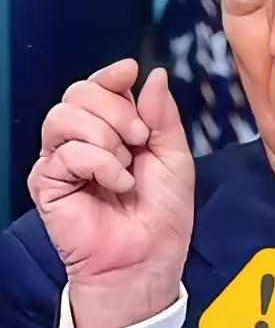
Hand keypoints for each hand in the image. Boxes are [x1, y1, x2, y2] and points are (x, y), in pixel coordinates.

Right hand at [27, 59, 194, 327]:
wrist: (149, 256)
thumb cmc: (163, 210)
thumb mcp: (174, 154)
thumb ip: (161, 114)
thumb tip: (152, 73)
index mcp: (112, 129)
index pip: (97, 86)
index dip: (111, 75)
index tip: (129, 72)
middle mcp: (82, 139)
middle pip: (78, 93)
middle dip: (115, 109)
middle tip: (140, 138)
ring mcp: (61, 160)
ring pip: (63, 116)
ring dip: (105, 135)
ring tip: (126, 163)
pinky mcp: (47, 184)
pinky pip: (66, 152)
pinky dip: (100, 163)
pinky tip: (117, 182)